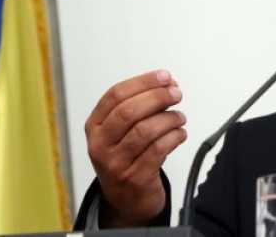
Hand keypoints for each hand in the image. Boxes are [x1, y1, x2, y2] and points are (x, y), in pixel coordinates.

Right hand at [85, 70, 186, 226]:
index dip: (143, 82)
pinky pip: (158, 150)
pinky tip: (180, 133)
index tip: (164, 76)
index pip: (115, 95)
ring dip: (169, 119)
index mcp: (95, 126)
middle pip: (129, 111)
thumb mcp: (121, 131)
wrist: (126, 199)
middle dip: (157, 97)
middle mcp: (100, 145)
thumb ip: (141, 105)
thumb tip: (168, 83)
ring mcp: (116, 164)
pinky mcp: (135, 179)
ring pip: (145, 131)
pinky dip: (174, 137)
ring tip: (179, 117)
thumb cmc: (127, 156)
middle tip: (176, 93)